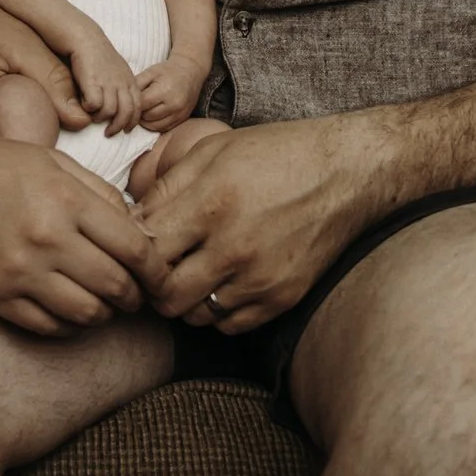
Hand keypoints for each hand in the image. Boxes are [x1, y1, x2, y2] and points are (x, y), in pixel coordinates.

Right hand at [0, 132, 155, 337]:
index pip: (133, 248)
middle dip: (136, 295)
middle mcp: (45, 239)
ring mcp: (18, 272)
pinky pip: (49, 327)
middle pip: (116, 286)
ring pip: (87, 314)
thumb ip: (99, 194)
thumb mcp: (51, 161)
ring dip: (105, 313)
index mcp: (65, 200)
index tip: (162, 277)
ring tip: (105, 303)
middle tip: (137, 294)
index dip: (157, 270)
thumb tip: (139, 232)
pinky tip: (72, 309)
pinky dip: (70, 325)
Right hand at [69, 37, 141, 135]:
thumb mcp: (119, 70)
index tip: (126, 130)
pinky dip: (90, 109)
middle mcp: (121, 82)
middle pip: (126, 112)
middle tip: (109, 133)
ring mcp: (107, 82)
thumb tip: (123, 104)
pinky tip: (84, 105)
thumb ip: (123, 85)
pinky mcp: (92, 82)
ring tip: (93, 118)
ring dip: (101, 118)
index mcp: (130, 80)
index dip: (133, 121)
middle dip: (118, 127)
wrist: (86, 39)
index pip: (138, 106)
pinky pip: (95, 105)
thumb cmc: (100, 56)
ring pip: (110, 111)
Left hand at [133, 54, 207, 131]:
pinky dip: (154, 125)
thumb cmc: (168, 70)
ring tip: (141, 112)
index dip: (132, 104)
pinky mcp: (183, 118)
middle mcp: (173, 104)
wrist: (191, 71)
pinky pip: (164, 128)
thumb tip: (123, 97)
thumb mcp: (150, 72)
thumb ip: (136, 84)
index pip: (141, 104)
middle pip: (147, 117)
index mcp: (164, 90)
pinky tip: (150, 116)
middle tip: (133, 107)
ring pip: (154, 126)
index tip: (127, 101)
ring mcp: (179, 113)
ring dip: (145, 121)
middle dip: (138, 113)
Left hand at [133, 116, 380, 335]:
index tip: (138, 242)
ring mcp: (260, 278)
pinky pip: (229, 325)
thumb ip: (167, 187)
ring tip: (190, 272)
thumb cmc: (276, 153)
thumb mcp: (213, 150)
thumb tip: (131, 219)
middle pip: (166, 295)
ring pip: (195, 316)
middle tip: (158, 267)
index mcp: (211, 204)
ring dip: (184, 299)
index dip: (134, 249)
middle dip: (153, 284)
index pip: (146, 250)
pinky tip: (220, 281)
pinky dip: (217, 310)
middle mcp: (234, 247)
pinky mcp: (282, 297)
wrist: (345, 172)